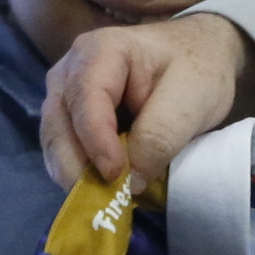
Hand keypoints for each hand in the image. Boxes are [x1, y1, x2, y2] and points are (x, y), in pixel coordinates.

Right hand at [40, 15, 254, 187]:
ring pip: (55, 142)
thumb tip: (129, 181)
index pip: (86, 99)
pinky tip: (101, 191)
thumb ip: (160, 135)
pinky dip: (79, 174)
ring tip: (105, 201)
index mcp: (101, 51)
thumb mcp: (191, 97)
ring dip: (76, 175)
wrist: (199, 55)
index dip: (96, 142)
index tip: (115, 176)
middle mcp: (70, 70)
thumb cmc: (196, 69)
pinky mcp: (69, 117)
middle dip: (78, 167)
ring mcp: (64, 94)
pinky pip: (64, 151)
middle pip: (59, 124)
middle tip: (105, 203)